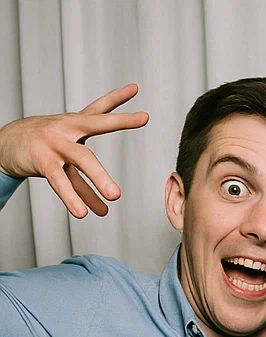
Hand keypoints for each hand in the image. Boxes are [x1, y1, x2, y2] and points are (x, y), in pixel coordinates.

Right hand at [0, 84, 148, 217]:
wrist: (5, 145)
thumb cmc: (43, 150)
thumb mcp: (68, 162)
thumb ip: (88, 186)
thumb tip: (104, 212)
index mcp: (74, 125)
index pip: (98, 109)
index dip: (117, 98)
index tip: (135, 88)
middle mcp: (66, 129)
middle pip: (96, 123)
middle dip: (120, 120)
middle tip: (143, 117)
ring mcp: (54, 143)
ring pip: (81, 158)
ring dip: (98, 177)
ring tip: (115, 196)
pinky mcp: (42, 159)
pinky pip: (60, 180)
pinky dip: (72, 197)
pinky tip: (83, 212)